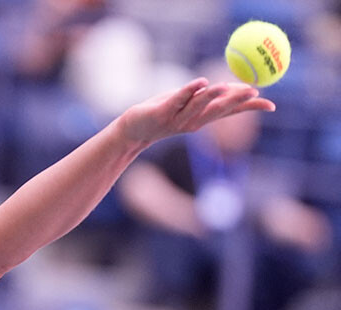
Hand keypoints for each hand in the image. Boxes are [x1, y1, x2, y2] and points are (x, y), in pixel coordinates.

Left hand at [117, 78, 275, 145]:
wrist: (135, 129)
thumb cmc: (165, 113)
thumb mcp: (190, 106)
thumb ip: (211, 98)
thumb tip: (237, 87)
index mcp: (203, 119)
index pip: (230, 112)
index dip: (250, 109)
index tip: (271, 105)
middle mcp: (193, 121)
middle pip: (218, 110)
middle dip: (235, 101)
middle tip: (254, 92)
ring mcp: (177, 118)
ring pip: (198, 106)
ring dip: (213, 96)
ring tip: (227, 86)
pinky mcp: (162, 112)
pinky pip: (177, 99)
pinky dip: (189, 90)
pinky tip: (200, 82)